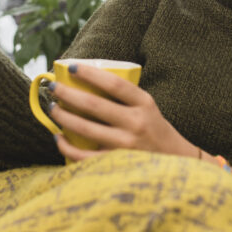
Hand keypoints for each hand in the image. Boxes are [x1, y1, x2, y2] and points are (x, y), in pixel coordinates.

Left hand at [48, 63, 197, 161]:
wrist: (179, 165)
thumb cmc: (155, 132)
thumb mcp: (148, 109)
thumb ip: (124, 98)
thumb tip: (85, 83)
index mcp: (144, 104)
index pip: (114, 83)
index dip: (90, 73)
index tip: (71, 66)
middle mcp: (136, 123)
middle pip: (94, 104)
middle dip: (67, 93)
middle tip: (53, 87)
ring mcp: (126, 145)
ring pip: (85, 128)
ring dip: (63, 117)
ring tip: (52, 109)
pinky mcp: (118, 164)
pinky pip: (85, 156)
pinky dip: (68, 147)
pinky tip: (58, 138)